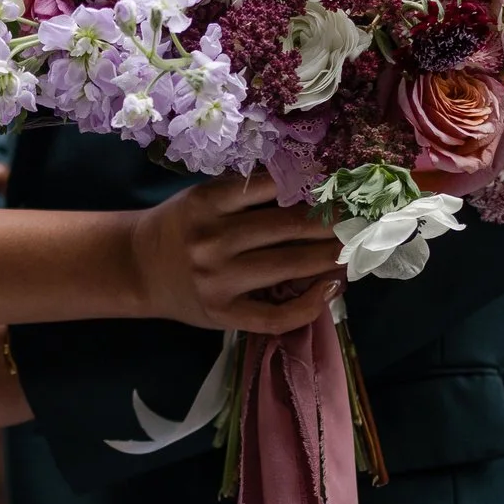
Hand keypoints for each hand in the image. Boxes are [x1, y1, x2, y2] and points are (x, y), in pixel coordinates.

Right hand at [128, 172, 343, 333]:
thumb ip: (246, 193)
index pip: (273, 188)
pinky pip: (275, 315)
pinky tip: (330, 288)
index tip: (344, 188)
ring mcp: (219, 280)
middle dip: (334, 223)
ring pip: (289, 265)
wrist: (137, 268)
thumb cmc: (180, 227)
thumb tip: (312, 188)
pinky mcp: (223, 314)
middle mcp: (213, 239)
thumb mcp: (204, 197)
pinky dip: (310, 304)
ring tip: (357, 249)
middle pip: (289, 227)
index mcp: (208, 202)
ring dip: (331, 257)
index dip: (315, 187)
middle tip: (366, 219)